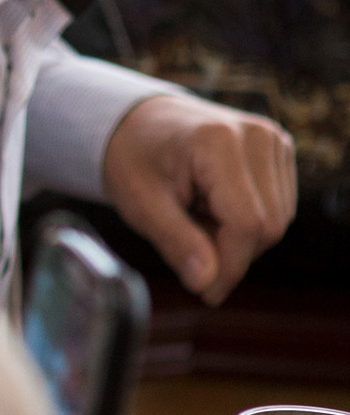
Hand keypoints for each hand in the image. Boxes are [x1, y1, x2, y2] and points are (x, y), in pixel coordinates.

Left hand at [100, 92, 294, 303]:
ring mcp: (274, 141)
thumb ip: (176, 243)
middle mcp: (258, 136)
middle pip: (268, 226)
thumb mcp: (140, 203)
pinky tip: (214, 207)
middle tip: (186, 241)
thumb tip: (207, 285)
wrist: (139, 122)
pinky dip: (247, 221)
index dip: (229, 266)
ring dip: (238, 237)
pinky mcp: (280, 151)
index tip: (204, 292)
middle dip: (230, 251)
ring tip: (195, 216)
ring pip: (278, 221)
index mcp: (219, 142)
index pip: (248, 224)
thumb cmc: (133, 159)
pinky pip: (279, 208)